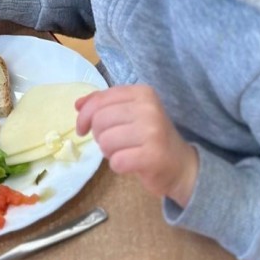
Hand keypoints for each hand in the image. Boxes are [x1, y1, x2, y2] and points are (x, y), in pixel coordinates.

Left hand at [75, 85, 198, 206]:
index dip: (84, 116)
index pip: (99, 100)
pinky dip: (118, 165)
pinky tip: (131, 163)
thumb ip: (103, 105)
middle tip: (113, 143)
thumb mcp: (129, 113)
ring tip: (124, 152)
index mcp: (142, 93)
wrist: (182, 166)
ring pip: (105, 141)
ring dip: (108, 152)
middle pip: (99, 121)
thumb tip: (77, 104)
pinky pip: (116, 161)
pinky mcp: (153, 156)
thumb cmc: (150, 137)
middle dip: (99, 136)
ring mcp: (153, 132)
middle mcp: (149, 108)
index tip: (83, 128)